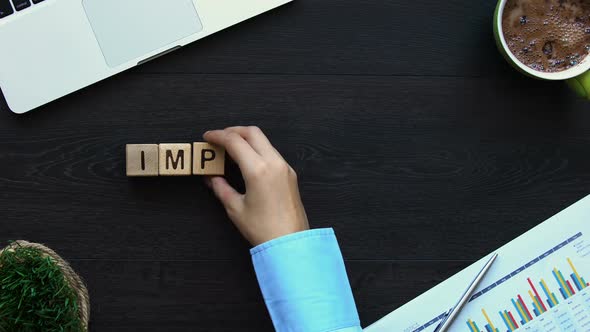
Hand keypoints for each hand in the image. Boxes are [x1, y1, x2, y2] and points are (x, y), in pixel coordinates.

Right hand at [203, 126, 308, 245]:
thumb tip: (212, 178)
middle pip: (252, 132)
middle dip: (233, 131)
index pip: (235, 141)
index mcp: (258, 169)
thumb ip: (221, 188)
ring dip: (247, 139)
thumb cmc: (264, 229)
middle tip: (219, 138)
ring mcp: (285, 167)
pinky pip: (272, 152)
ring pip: (264, 141)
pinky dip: (257, 149)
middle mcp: (274, 163)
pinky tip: (247, 160)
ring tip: (231, 149)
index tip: (208, 137)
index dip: (218, 136)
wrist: (290, 242)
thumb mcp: (235, 208)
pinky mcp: (290, 174)